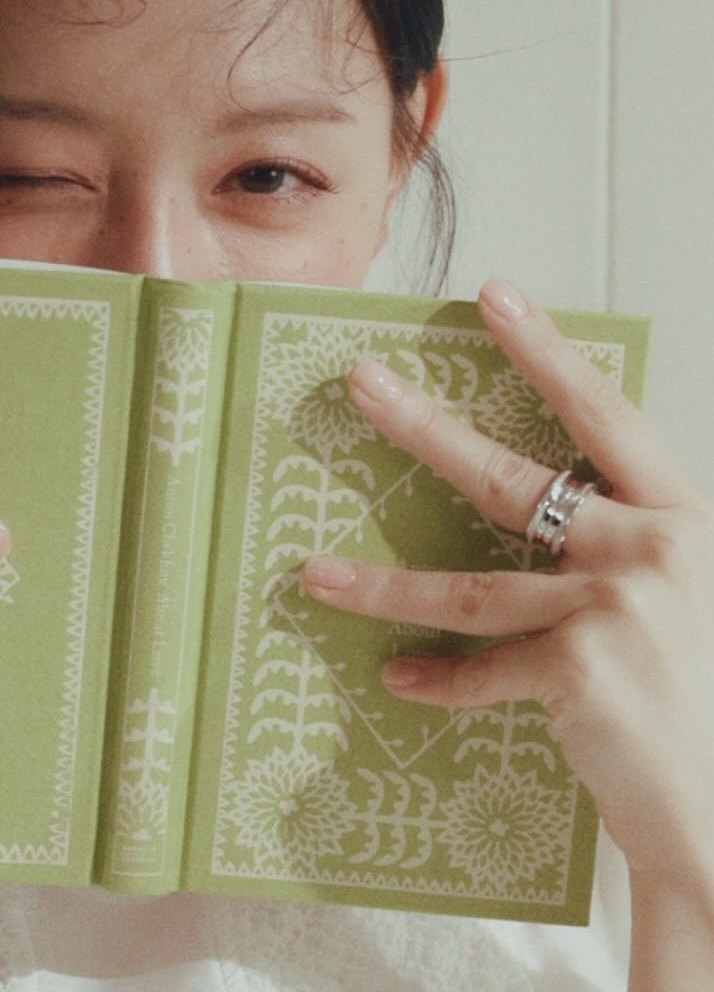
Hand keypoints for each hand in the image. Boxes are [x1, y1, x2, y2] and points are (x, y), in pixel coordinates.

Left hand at [301, 278, 713, 898]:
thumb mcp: (683, 594)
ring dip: (385, 583)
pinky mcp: (581, 672)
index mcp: (681, 517)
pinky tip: (399, 679)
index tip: (494, 296)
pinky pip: (484, 667)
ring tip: (316, 572)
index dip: (546, 352)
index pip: (604, 415)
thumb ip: (622, 542)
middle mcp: (651, 550)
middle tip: (362, 383)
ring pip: (470, 585)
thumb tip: (535, 503)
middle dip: (426, 427)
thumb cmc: (702, 695)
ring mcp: (615, 609)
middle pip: (513, 477)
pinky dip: (440, 679)